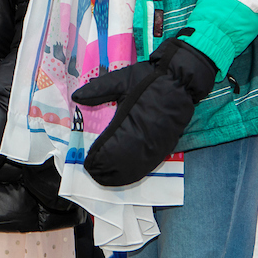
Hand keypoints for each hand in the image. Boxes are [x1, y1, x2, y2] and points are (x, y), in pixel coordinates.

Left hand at [71, 32, 215, 185]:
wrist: (181, 79)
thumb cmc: (148, 79)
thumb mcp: (120, 80)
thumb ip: (98, 90)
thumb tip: (76, 98)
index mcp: (132, 118)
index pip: (114, 144)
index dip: (101, 155)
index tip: (88, 162)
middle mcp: (147, 134)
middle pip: (125, 158)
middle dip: (108, 167)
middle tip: (92, 173)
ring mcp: (159, 141)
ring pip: (139, 163)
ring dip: (122, 172)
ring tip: (105, 179)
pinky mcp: (168, 143)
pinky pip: (152, 161)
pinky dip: (138, 169)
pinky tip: (128, 175)